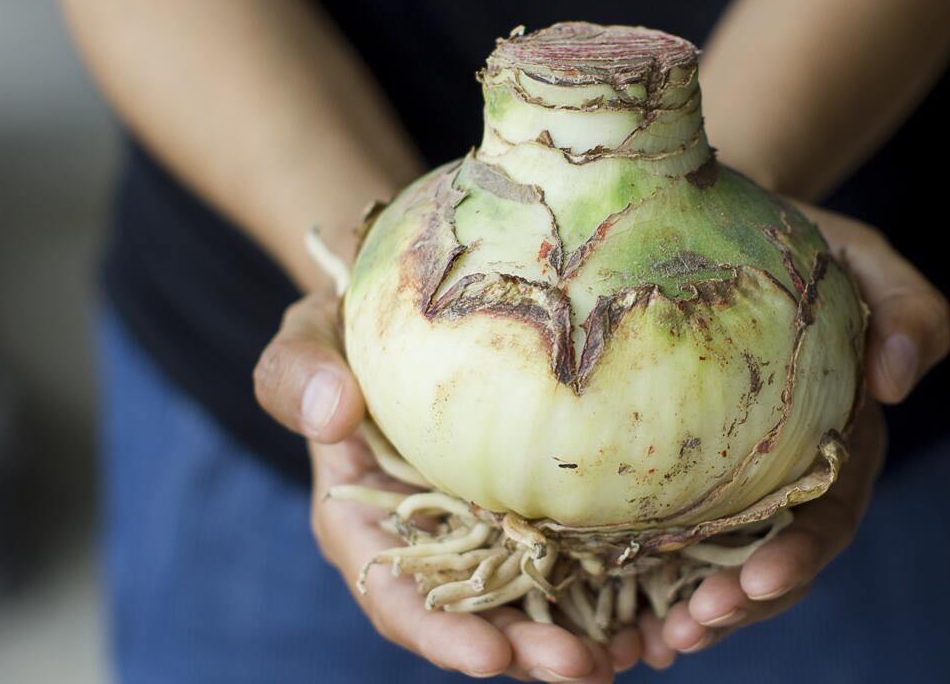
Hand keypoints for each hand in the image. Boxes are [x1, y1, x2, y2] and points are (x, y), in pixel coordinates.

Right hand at [254, 291, 640, 681]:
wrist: (404, 303)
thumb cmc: (345, 322)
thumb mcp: (308, 337)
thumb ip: (298, 374)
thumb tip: (330, 412)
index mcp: (365, 520)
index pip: (397, 595)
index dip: (441, 633)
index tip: (491, 658)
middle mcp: (430, 539)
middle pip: (475, 615)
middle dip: (527, 650)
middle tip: (585, 667)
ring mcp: (485, 526)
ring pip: (530, 598)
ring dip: (576, 634)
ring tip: (631, 653)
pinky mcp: (532, 502)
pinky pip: (570, 552)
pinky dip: (606, 585)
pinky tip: (652, 606)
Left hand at [645, 203, 949, 666]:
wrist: (714, 222)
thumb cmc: (798, 242)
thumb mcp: (863, 256)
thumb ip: (907, 307)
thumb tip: (902, 379)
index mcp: (838, 438)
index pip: (829, 512)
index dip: (800, 554)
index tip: (759, 579)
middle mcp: (788, 473)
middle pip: (773, 558)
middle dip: (740, 603)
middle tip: (692, 628)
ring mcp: (734, 479)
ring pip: (721, 565)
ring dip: (696, 611)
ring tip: (656, 643)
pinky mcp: (681, 474)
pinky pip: (668, 539)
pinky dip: (649, 586)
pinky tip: (618, 619)